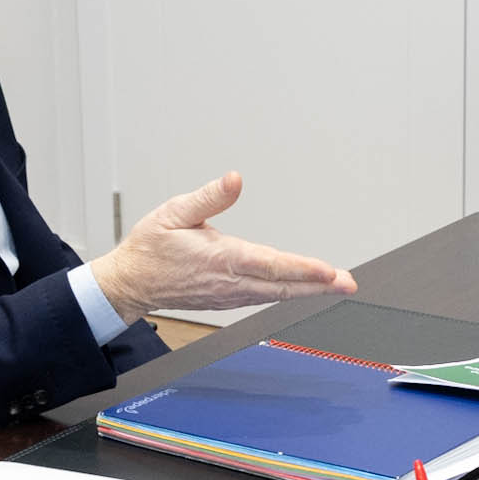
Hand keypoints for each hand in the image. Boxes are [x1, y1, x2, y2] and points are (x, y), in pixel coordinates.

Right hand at [89, 171, 355, 321]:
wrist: (130, 284)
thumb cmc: (150, 248)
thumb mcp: (173, 213)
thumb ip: (208, 197)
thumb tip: (235, 179)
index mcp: (220, 259)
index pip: (270, 265)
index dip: (302, 269)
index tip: (328, 271)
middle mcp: (230, 282)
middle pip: (282, 286)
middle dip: (318, 285)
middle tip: (348, 283)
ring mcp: (231, 295)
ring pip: (277, 294)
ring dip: (308, 290)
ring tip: (336, 284)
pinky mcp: (229, 299)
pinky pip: (266, 296)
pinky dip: (289, 292)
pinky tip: (305, 288)